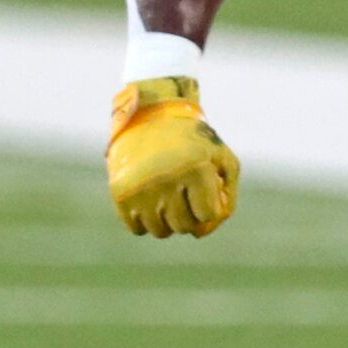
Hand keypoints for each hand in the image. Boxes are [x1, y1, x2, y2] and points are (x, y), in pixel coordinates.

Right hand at [108, 77, 240, 237]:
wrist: (151, 115)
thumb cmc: (194, 141)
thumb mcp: (222, 159)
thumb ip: (227, 197)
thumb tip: (202, 232)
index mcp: (195, 169)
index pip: (207, 217)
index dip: (209, 207)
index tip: (204, 190)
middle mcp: (166, 179)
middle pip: (184, 227)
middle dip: (190, 215)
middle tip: (185, 192)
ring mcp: (140, 188)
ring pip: (160, 232)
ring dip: (168, 220)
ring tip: (168, 195)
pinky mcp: (120, 194)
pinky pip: (137, 229)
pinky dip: (145, 220)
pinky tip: (150, 199)